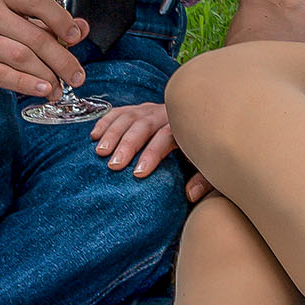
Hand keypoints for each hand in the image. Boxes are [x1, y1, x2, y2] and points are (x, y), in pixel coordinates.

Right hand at [0, 0, 87, 102]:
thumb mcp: (19, 26)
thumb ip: (50, 26)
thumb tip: (83, 28)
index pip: (37, 1)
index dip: (61, 19)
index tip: (77, 38)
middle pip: (34, 36)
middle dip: (61, 59)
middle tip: (77, 76)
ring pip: (20, 57)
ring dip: (46, 75)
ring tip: (59, 89)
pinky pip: (1, 75)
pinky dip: (26, 84)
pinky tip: (41, 90)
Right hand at [88, 99, 207, 197]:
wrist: (204, 122)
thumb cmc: (203, 149)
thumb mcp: (209, 165)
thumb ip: (203, 179)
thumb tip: (191, 194)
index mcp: (184, 127)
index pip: (167, 137)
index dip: (152, 154)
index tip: (138, 173)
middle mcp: (166, 115)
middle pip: (145, 126)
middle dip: (128, 144)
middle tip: (113, 165)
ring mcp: (151, 110)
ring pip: (130, 117)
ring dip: (113, 133)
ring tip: (100, 152)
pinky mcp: (140, 110)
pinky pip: (120, 112)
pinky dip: (106, 122)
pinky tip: (94, 135)